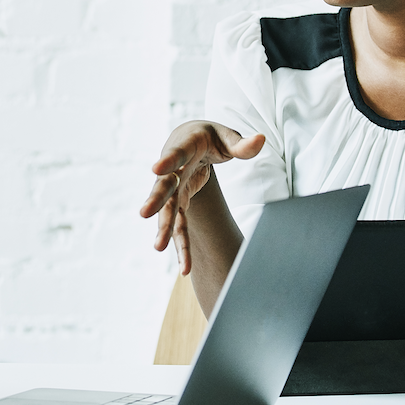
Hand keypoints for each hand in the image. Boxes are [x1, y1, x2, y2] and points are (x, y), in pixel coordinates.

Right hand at [142, 121, 264, 274]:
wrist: (190, 142)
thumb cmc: (210, 137)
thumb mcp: (226, 136)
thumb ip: (241, 143)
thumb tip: (260, 140)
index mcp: (185, 145)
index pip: (176, 154)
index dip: (167, 161)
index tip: (156, 168)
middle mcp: (174, 170)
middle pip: (164, 186)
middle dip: (155, 199)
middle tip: (144, 213)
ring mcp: (174, 189)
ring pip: (168, 211)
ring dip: (164, 229)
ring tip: (158, 247)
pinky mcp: (179, 203)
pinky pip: (180, 225)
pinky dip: (182, 245)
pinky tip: (185, 267)